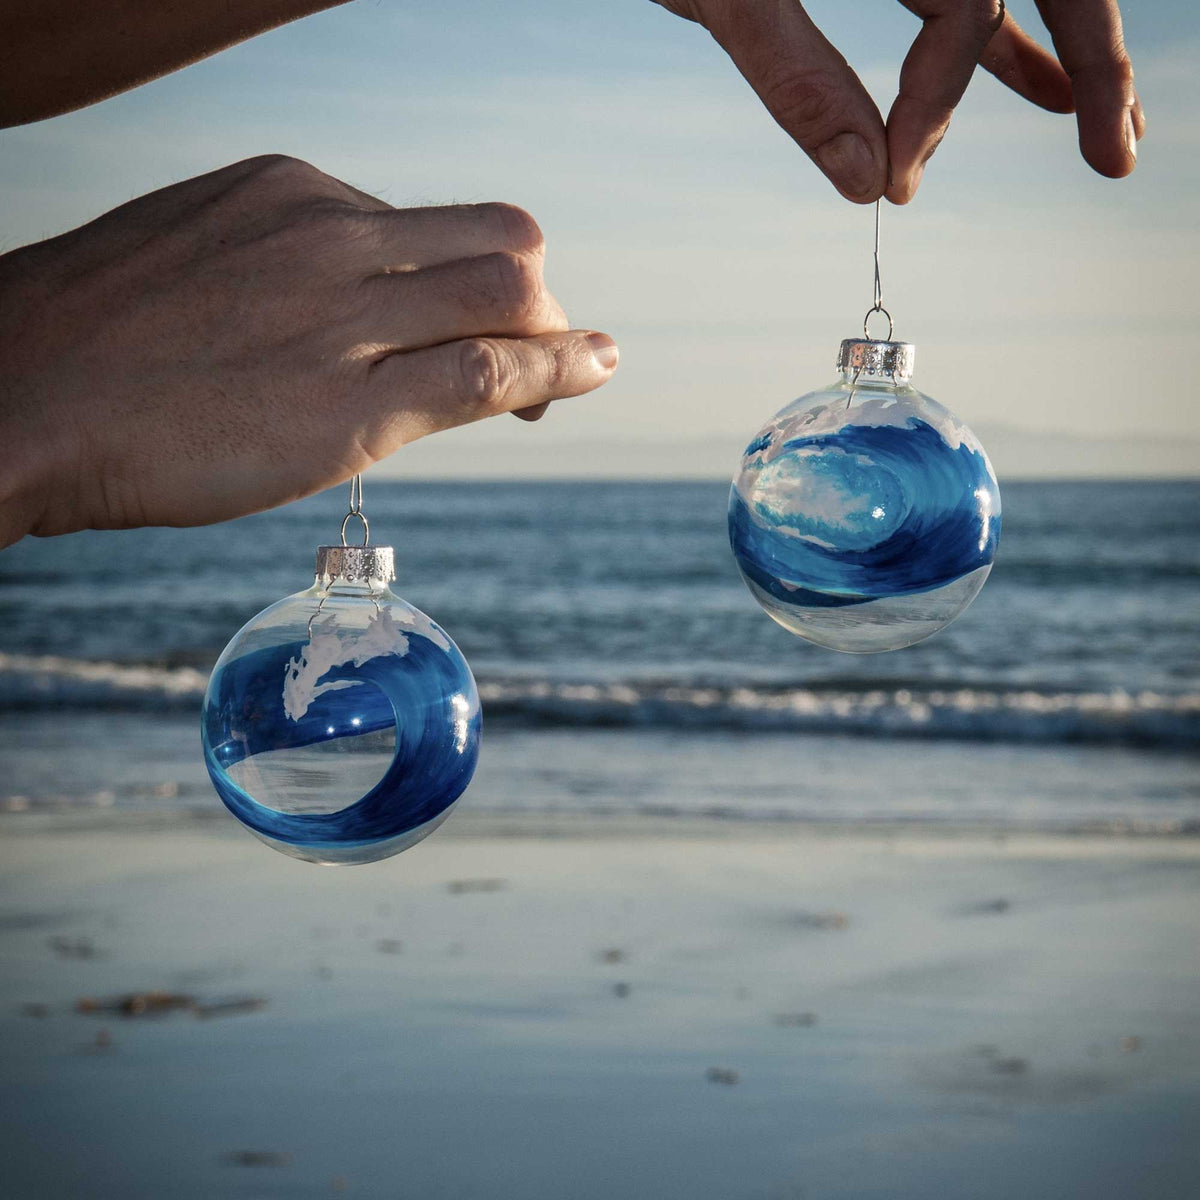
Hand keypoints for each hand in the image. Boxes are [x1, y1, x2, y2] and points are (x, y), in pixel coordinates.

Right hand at [0, 155, 617, 547]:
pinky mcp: (351, 408)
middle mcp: (332, 238)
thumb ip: (283, 267)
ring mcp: (346, 319)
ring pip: (508, 297)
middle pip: (498, 242)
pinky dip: (558, 370)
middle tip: (543, 352)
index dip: (479, 275)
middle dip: (536, 298)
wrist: (16, 397)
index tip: (481, 322)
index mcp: (293, 193)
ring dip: (556, 337)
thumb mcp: (197, 255)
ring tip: (572, 375)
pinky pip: (487, 374)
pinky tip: (595, 373)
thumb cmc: (92, 340)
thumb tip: (349, 298)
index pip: (434, 223)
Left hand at [656, 0, 1144, 202]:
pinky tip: (1036, 85)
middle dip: (1087, 58)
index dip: (939, 101)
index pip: (968, 7)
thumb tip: (865, 181)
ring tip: (1099, 122)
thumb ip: (795, 77)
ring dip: (1051, 48)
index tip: (896, 182)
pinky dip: (990, 38)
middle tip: (1113, 154)